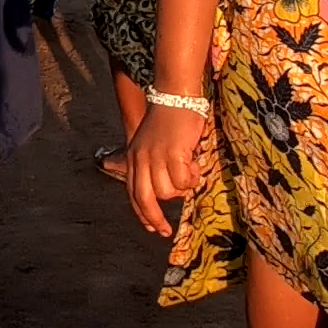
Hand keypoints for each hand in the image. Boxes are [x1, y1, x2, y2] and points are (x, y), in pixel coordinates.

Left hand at [124, 101, 207, 237]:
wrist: (176, 97)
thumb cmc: (169, 121)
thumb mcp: (152, 144)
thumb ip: (153, 166)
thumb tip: (164, 193)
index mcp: (133, 158)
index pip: (133, 193)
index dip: (142, 214)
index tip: (152, 228)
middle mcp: (140, 159)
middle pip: (144, 200)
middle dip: (154, 218)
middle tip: (165, 230)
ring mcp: (155, 157)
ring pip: (167, 192)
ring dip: (182, 187)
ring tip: (189, 169)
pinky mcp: (173, 154)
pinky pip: (183, 181)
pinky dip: (192, 177)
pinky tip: (194, 163)